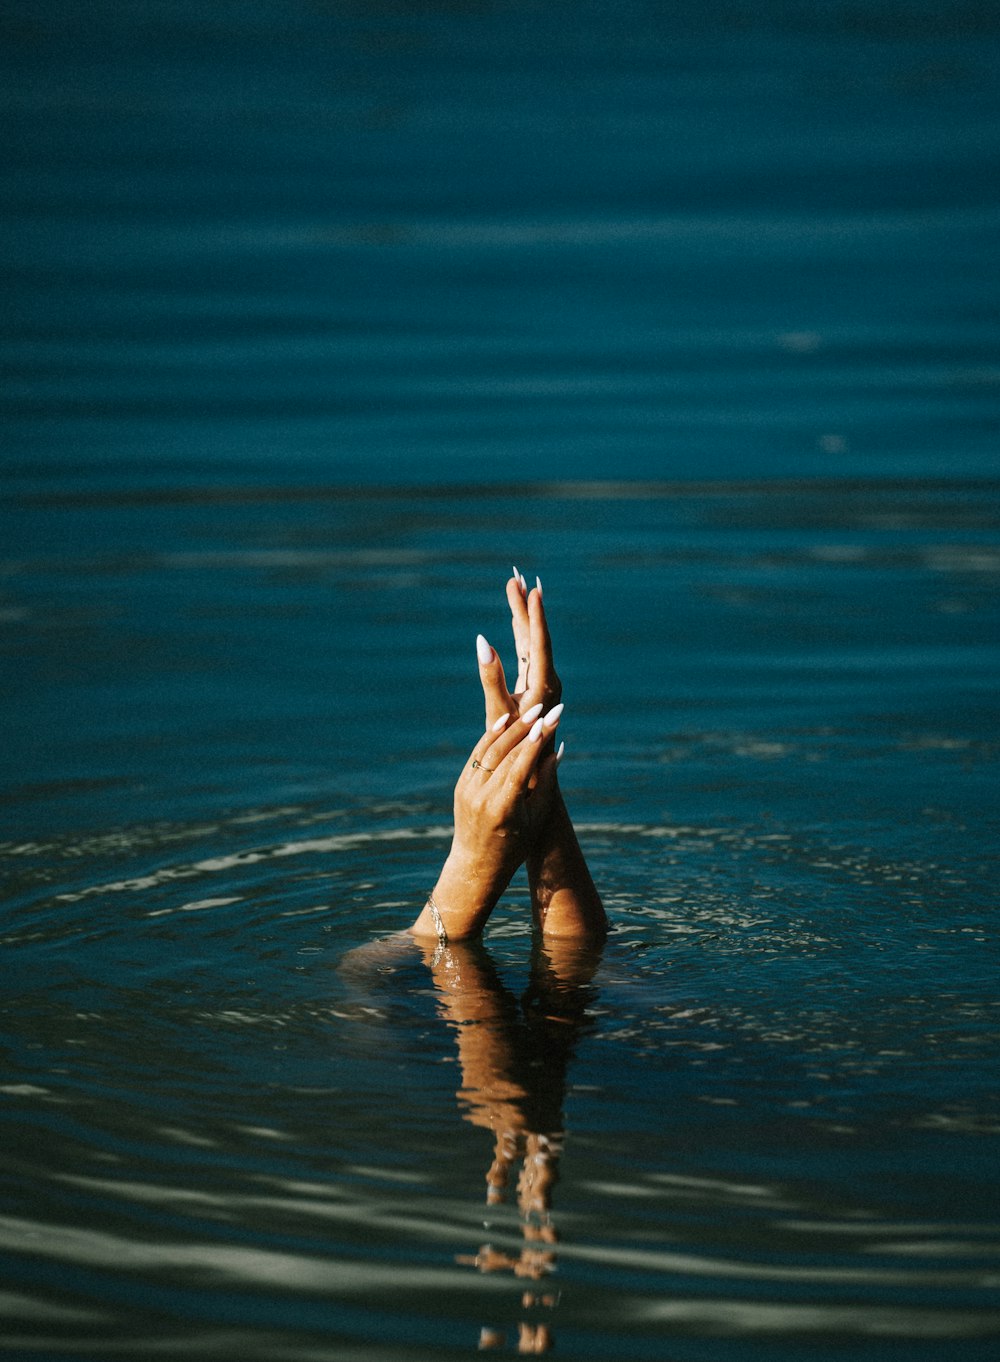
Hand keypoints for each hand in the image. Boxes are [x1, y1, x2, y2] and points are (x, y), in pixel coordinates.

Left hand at [410, 701, 563, 940]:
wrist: (477, 865)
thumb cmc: (516, 845)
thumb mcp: (537, 818)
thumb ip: (547, 784)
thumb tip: (557, 749)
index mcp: (504, 808)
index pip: (523, 764)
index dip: (539, 738)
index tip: (553, 717)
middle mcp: (482, 796)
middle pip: (505, 752)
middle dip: (525, 727)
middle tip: (543, 706)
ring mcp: (468, 789)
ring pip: (489, 749)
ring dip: (509, 728)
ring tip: (528, 710)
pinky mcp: (461, 785)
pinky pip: (478, 755)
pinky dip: (491, 737)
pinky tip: (506, 721)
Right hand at [476, 570, 561, 730]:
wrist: (530, 772)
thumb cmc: (514, 745)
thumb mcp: (499, 711)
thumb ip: (491, 677)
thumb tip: (482, 643)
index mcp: (544, 685)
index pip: (540, 642)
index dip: (535, 615)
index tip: (532, 590)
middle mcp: (547, 680)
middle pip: (536, 635)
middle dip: (525, 606)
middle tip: (516, 578)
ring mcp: (541, 682)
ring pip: (531, 641)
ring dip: (522, 615)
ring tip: (515, 589)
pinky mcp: (532, 686)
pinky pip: (527, 652)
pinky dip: (520, 633)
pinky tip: (515, 620)